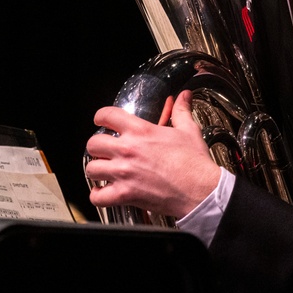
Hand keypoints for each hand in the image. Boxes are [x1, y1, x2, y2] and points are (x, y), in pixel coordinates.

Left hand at [85, 89, 221, 218]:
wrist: (201, 190)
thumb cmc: (194, 163)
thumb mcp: (188, 131)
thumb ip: (181, 111)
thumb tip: (184, 96)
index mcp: (141, 131)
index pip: (107, 116)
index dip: (101, 117)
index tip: (102, 122)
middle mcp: (128, 150)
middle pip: (93, 144)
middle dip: (98, 147)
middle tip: (106, 150)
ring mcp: (124, 173)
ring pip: (91, 169)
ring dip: (98, 170)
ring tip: (106, 171)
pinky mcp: (125, 194)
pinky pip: (97, 196)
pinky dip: (98, 195)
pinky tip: (104, 192)